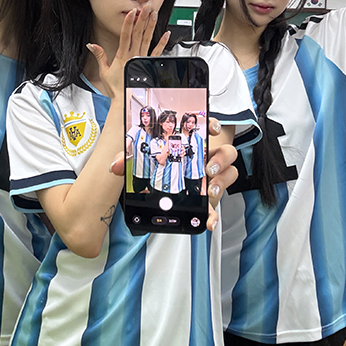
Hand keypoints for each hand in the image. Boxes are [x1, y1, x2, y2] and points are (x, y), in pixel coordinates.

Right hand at [87, 6, 167, 100]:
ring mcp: (142, 59)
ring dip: (150, 26)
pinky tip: (166, 34)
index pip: (125, 36)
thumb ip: (100, 56)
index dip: (129, 23)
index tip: (132, 12)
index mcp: (122, 56)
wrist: (125, 99)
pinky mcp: (148, 64)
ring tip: (153, 14)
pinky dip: (162, 43)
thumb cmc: (115, 88)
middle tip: (145, 7)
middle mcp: (133, 56)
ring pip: (147, 40)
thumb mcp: (104, 71)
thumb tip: (92, 45)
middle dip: (142, 19)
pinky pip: (156, 52)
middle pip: (138, 34)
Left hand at [110, 118, 237, 231]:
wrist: (166, 187)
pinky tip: (208, 220)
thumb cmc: (159, 165)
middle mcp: (206, 157)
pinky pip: (219, 203)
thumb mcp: (143, 160)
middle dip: (221, 158)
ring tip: (210, 189)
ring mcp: (212, 176)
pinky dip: (214, 214)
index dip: (213, 125)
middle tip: (209, 167)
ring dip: (222, 181)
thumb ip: (129, 160)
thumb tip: (115, 166)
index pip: (207, 128)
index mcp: (192, 143)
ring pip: (230, 172)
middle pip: (226, 151)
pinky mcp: (209, 196)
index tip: (213, 129)